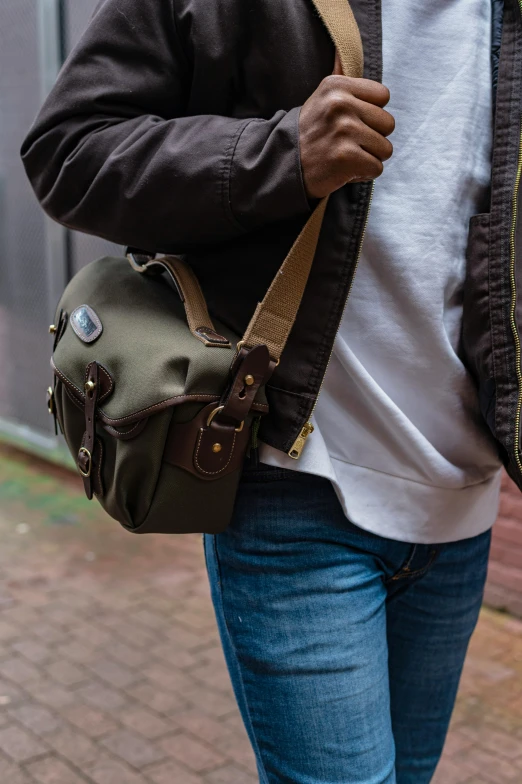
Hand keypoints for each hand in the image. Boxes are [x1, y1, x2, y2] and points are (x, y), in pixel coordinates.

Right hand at [299, 52, 394, 199]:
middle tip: (349, 143)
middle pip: (389, 124)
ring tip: (346, 156)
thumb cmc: (309, 133)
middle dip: (373, 138)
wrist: (283, 165)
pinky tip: (344, 170)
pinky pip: (376, 168)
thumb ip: (339, 76)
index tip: (353, 122)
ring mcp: (344, 130)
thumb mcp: (322, 97)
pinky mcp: (346, 157)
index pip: (384, 96)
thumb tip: (341, 51)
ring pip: (385, 149)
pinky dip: (362, 174)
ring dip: (369, 158)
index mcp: (337, 86)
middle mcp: (341, 104)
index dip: (372, 114)